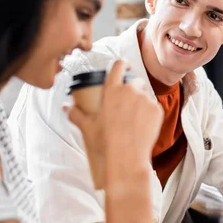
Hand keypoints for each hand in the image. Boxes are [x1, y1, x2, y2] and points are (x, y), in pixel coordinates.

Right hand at [66, 60, 162, 177]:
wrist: (126, 158)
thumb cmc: (105, 142)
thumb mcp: (87, 126)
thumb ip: (75, 113)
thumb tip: (65, 108)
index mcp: (112, 90)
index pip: (118, 66)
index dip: (121, 65)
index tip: (124, 67)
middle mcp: (130, 90)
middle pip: (134, 81)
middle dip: (132, 89)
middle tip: (127, 104)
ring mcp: (145, 99)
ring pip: (145, 95)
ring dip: (141, 102)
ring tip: (134, 119)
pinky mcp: (157, 110)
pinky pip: (154, 107)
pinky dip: (150, 113)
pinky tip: (142, 125)